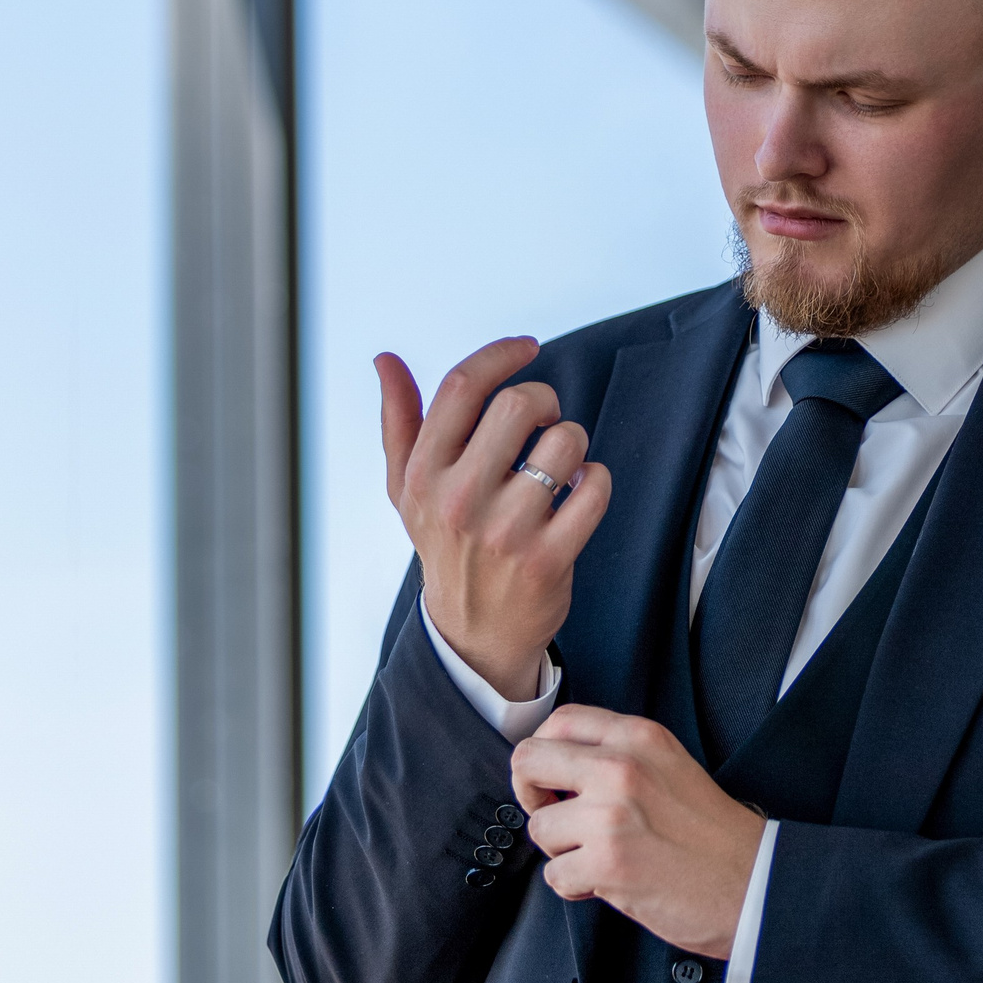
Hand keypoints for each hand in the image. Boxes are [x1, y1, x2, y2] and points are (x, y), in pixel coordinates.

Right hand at [377, 338, 611, 701]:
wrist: (472, 633)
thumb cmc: (446, 544)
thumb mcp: (408, 488)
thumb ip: (399, 421)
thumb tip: (385, 360)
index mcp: (423, 475)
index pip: (461, 387)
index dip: (501, 355)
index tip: (527, 348)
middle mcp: (460, 501)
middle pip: (520, 404)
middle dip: (544, 401)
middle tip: (544, 422)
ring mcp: (506, 531)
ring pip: (566, 442)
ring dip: (574, 442)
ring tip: (561, 463)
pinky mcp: (549, 558)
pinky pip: (595, 487)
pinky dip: (597, 479)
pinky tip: (580, 490)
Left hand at [512, 706, 765, 958]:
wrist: (752, 882)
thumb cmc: (713, 834)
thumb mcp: (669, 766)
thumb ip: (618, 755)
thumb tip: (559, 768)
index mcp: (639, 737)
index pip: (560, 721)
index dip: (544, 753)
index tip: (554, 780)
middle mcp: (621, 766)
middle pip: (528, 760)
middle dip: (530, 794)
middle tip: (556, 816)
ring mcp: (611, 814)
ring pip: (539, 827)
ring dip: (561, 851)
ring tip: (598, 857)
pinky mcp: (608, 862)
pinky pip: (554, 874)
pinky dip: (575, 886)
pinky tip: (607, 882)